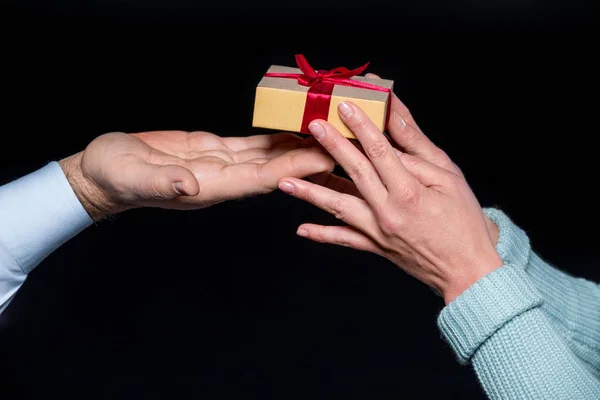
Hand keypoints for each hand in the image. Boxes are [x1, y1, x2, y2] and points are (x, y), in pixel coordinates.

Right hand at [59, 130, 333, 219]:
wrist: (103, 172)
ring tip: (329, 136)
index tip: (326, 158)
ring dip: (298, 149)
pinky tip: (294, 130)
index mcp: (211, 186)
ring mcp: (221, 165)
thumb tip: (188, 185)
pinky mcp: (213, 150)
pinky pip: (252, 146)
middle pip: (276, 169)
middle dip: (309, 159)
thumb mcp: (134, 176)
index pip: (262, 178)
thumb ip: (163, 181)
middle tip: (342, 146)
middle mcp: (224, 178)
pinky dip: (275, 139)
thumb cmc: (115, 176)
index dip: (296, 169)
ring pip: (269, 157)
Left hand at [278, 97, 502, 303]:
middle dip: (330, 147)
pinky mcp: (375, 247)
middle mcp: (388, 212)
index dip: (360, 126)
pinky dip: (322, 235)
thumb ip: (419, 153)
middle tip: (311, 126)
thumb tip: (396, 125)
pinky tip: (301, 229)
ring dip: (310, 193)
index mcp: (410, 192)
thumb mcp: (450, 179)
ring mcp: (378, 231)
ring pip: (338, 207)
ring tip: (285, 182)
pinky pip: (344, 240)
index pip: (380, 151)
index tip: (344, 107)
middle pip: (354, 172)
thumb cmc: (463, 222)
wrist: (467, 271)